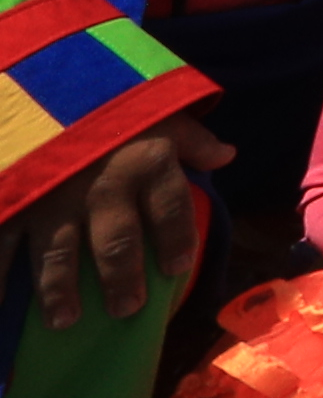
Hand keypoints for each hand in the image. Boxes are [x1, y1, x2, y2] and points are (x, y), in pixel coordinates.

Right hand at [16, 116, 229, 329]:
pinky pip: (3, 244)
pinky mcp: (13, 198)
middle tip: (127, 309)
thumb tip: (226, 154)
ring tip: (65, 321)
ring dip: (60, 291)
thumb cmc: (111, 98)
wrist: (45, 75)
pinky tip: (1, 305)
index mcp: (146, 160)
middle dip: (122, 280)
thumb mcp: (159, 107)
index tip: (176, 269)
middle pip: (117, 243)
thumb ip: (192, 136)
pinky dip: (0, 277)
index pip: (173, 210)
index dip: (177, 242)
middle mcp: (102, 184)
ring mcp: (53, 195)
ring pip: (59, 254)